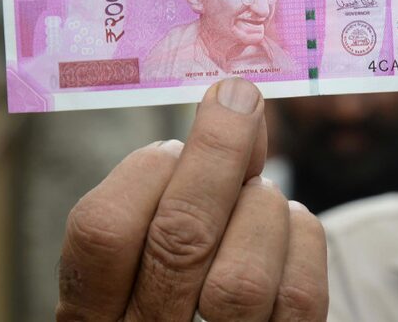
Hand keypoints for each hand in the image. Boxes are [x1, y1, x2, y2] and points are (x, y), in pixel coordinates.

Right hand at [57, 78, 328, 320]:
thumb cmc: (178, 287)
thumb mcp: (147, 249)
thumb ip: (177, 187)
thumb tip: (233, 104)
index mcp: (97, 312)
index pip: (102, 230)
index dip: (143, 171)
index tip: (172, 140)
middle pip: (181, 238)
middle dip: (218, 151)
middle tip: (239, 97)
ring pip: (245, 273)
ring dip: (261, 208)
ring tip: (255, 197)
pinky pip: (300, 290)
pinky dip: (299, 238)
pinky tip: (285, 229)